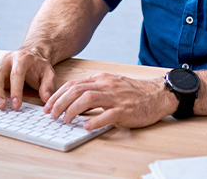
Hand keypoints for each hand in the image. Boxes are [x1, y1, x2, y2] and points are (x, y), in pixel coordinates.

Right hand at [0, 48, 56, 110]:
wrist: (31, 56)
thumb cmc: (39, 67)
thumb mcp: (49, 74)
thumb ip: (49, 86)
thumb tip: (46, 98)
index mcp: (23, 58)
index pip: (17, 73)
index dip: (16, 90)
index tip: (17, 105)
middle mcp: (8, 58)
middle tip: (0, 105)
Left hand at [43, 72, 177, 130]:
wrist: (157, 95)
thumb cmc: (133, 92)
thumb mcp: (110, 86)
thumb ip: (93, 91)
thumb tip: (73, 102)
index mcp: (101, 79)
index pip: (73, 84)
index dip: (57, 95)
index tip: (48, 105)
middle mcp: (106, 85)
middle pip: (76, 90)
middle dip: (59, 103)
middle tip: (51, 114)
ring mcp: (116, 97)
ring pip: (88, 99)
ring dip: (72, 110)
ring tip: (65, 120)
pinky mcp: (125, 110)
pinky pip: (107, 114)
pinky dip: (94, 121)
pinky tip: (86, 126)